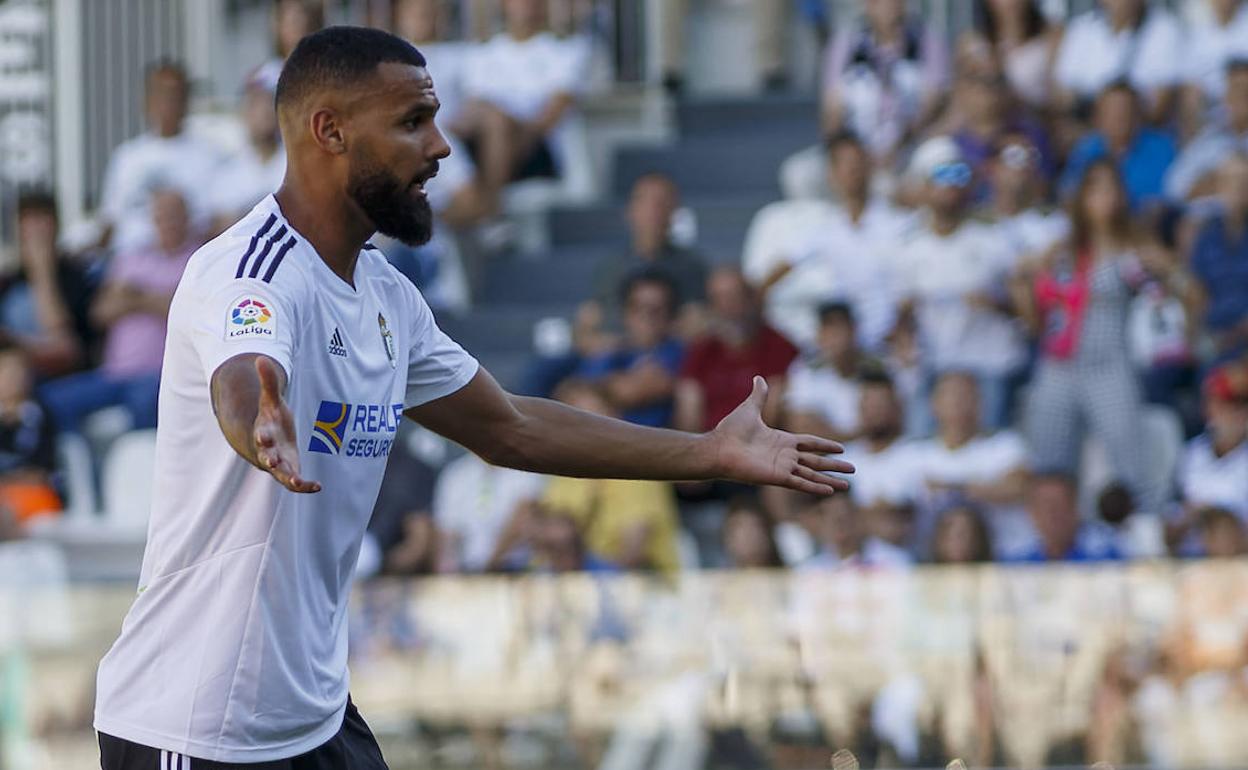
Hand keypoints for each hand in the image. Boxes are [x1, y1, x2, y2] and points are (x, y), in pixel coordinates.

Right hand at [253, 356, 319, 492]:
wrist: (266, 441)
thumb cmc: (269, 420)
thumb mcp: (270, 401)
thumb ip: (267, 382)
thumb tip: (261, 357)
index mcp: (263, 434)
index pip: (261, 435)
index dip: (261, 436)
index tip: (262, 436)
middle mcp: (268, 452)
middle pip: (267, 457)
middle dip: (269, 460)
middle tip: (272, 462)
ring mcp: (279, 464)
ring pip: (281, 475)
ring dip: (289, 479)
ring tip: (298, 482)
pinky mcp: (289, 471)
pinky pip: (295, 483)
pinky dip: (304, 486)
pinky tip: (318, 486)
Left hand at [708, 376, 851, 494]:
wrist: (719, 448)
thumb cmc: (731, 431)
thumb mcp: (749, 409)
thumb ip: (759, 396)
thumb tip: (758, 378)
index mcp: (781, 440)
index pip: (810, 443)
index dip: (825, 445)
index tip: (842, 448)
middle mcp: (785, 455)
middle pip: (816, 461)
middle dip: (834, 465)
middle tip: (853, 469)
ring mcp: (782, 467)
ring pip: (812, 474)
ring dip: (830, 479)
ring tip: (847, 485)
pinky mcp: (778, 477)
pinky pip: (801, 483)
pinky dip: (816, 487)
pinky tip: (831, 491)